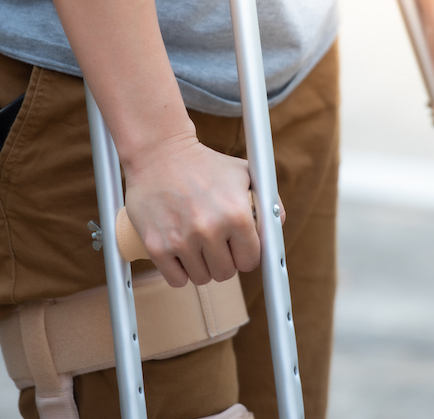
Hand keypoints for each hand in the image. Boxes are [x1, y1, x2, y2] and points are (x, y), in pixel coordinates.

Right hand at [123, 134, 262, 287]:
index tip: (239, 247)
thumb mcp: (244, 173)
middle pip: (226, 273)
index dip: (246, 254)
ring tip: (197, 244)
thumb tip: (278, 225)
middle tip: (216, 243)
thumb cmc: (205, 164)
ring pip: (202, 278)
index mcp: (236, 214)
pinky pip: (176, 280)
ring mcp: (181, 239)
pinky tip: (181, 254)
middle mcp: (209, 229)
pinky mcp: (156, 245)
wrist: (160, 153)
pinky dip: (180, 272)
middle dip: (224, 261)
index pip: (251, 261)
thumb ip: (268, 200)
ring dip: (202, 266)